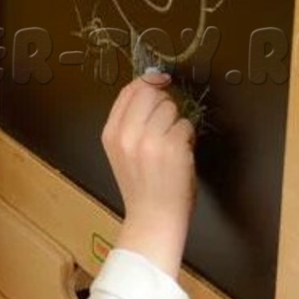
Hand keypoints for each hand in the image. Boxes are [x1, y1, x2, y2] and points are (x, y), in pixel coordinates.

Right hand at [102, 71, 195, 276]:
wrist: (152, 218)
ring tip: (171, 145)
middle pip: (151, 93)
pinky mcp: (172, 147)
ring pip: (170, 107)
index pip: (129, 91)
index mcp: (111, 133)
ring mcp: (150, 140)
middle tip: (165, 124)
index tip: (160, 80)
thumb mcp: (122, 151)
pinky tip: (179, 156)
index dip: (147, 81)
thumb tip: (151, 86)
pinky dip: (187, 138)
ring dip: (176, 122)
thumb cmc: (141, 187)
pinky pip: (185, 125)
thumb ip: (130, 121)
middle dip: (163, 103)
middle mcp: (127, 134)